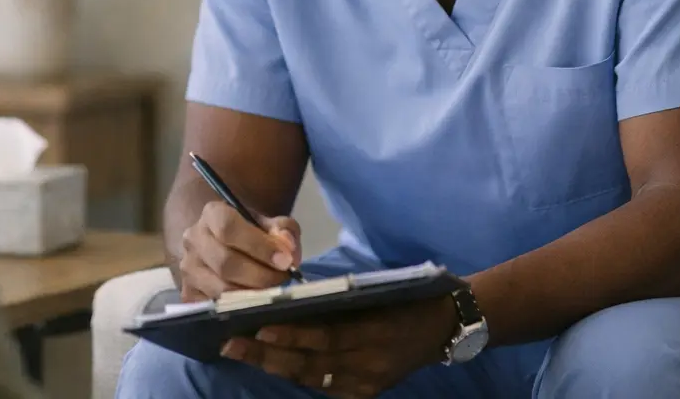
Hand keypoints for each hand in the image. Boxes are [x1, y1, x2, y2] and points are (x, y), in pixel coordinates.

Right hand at [178, 201, 300, 300]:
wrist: (224, 247)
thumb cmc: (250, 235)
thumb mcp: (270, 225)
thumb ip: (284, 230)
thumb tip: (287, 247)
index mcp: (212, 214)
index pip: (228, 227)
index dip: (258, 245)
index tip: (284, 260)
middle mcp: (193, 239)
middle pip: (225, 262)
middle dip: (260, 275)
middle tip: (283, 279)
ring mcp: (187, 268)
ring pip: (220, 288)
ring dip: (252, 294)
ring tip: (272, 291)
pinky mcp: (188, 294)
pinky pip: (215, 307)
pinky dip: (239, 308)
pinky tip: (255, 304)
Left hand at [219, 295, 455, 398]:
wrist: (447, 326)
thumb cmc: (408, 297)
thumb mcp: (377, 291)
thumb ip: (339, 300)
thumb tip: (292, 300)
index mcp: (375, 330)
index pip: (326, 335)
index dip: (292, 334)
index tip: (259, 326)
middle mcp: (370, 362)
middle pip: (312, 362)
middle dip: (268, 354)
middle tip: (232, 342)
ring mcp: (368, 382)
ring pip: (313, 378)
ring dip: (276, 366)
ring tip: (244, 353)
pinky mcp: (368, 393)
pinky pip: (326, 387)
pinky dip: (299, 376)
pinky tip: (275, 366)